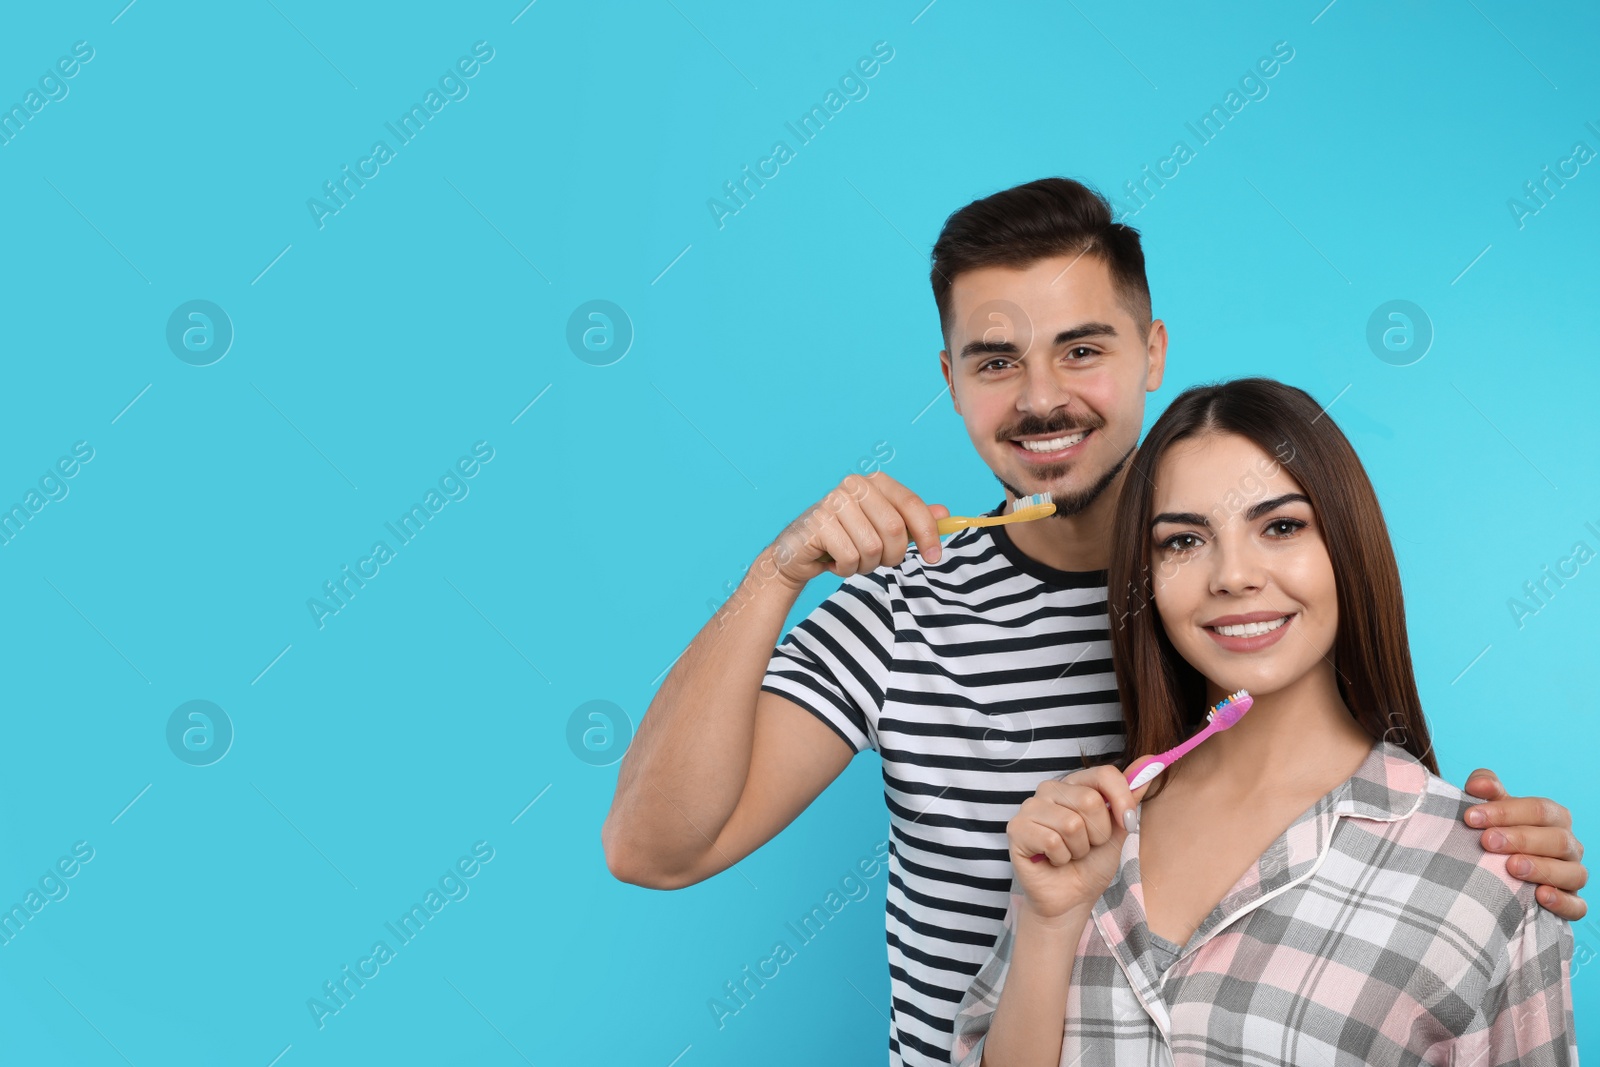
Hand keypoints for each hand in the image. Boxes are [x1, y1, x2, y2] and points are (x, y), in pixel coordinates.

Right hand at [767, 472, 948, 587]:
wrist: (799, 553)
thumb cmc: (846, 539)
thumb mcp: (883, 530)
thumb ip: (912, 521)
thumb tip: (944, 514)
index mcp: (875, 483)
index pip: (912, 505)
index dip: (928, 534)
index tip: (934, 557)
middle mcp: (854, 485)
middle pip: (894, 529)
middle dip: (892, 555)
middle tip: (878, 561)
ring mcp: (834, 502)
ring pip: (872, 547)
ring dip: (866, 565)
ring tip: (852, 559)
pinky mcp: (818, 523)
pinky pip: (850, 557)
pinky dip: (846, 569)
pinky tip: (834, 561)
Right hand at [1010, 763, 1150, 921]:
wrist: (1072, 898)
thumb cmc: (1092, 863)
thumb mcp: (1119, 831)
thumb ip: (1130, 798)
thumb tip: (1151, 763)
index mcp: (1075, 784)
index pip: (1104, 774)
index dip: (1122, 799)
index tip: (1128, 823)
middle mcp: (1050, 789)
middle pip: (1090, 801)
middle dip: (1098, 834)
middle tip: (1087, 846)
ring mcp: (1030, 807)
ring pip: (1071, 824)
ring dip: (1078, 849)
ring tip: (1069, 854)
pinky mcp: (1017, 829)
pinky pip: (1052, 840)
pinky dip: (1061, 858)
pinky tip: (1053, 860)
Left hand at [1463, 768, 1586, 919]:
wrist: (1494, 867)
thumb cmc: (1496, 830)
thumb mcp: (1491, 808)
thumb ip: (1486, 789)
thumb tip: (1477, 784)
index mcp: (1554, 817)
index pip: (1538, 810)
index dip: (1505, 812)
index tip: (1471, 817)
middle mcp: (1569, 845)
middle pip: (1557, 839)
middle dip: (1521, 839)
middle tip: (1487, 841)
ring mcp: (1572, 874)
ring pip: (1573, 872)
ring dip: (1542, 869)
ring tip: (1511, 867)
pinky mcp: (1571, 903)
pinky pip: (1577, 906)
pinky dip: (1562, 902)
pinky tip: (1540, 896)